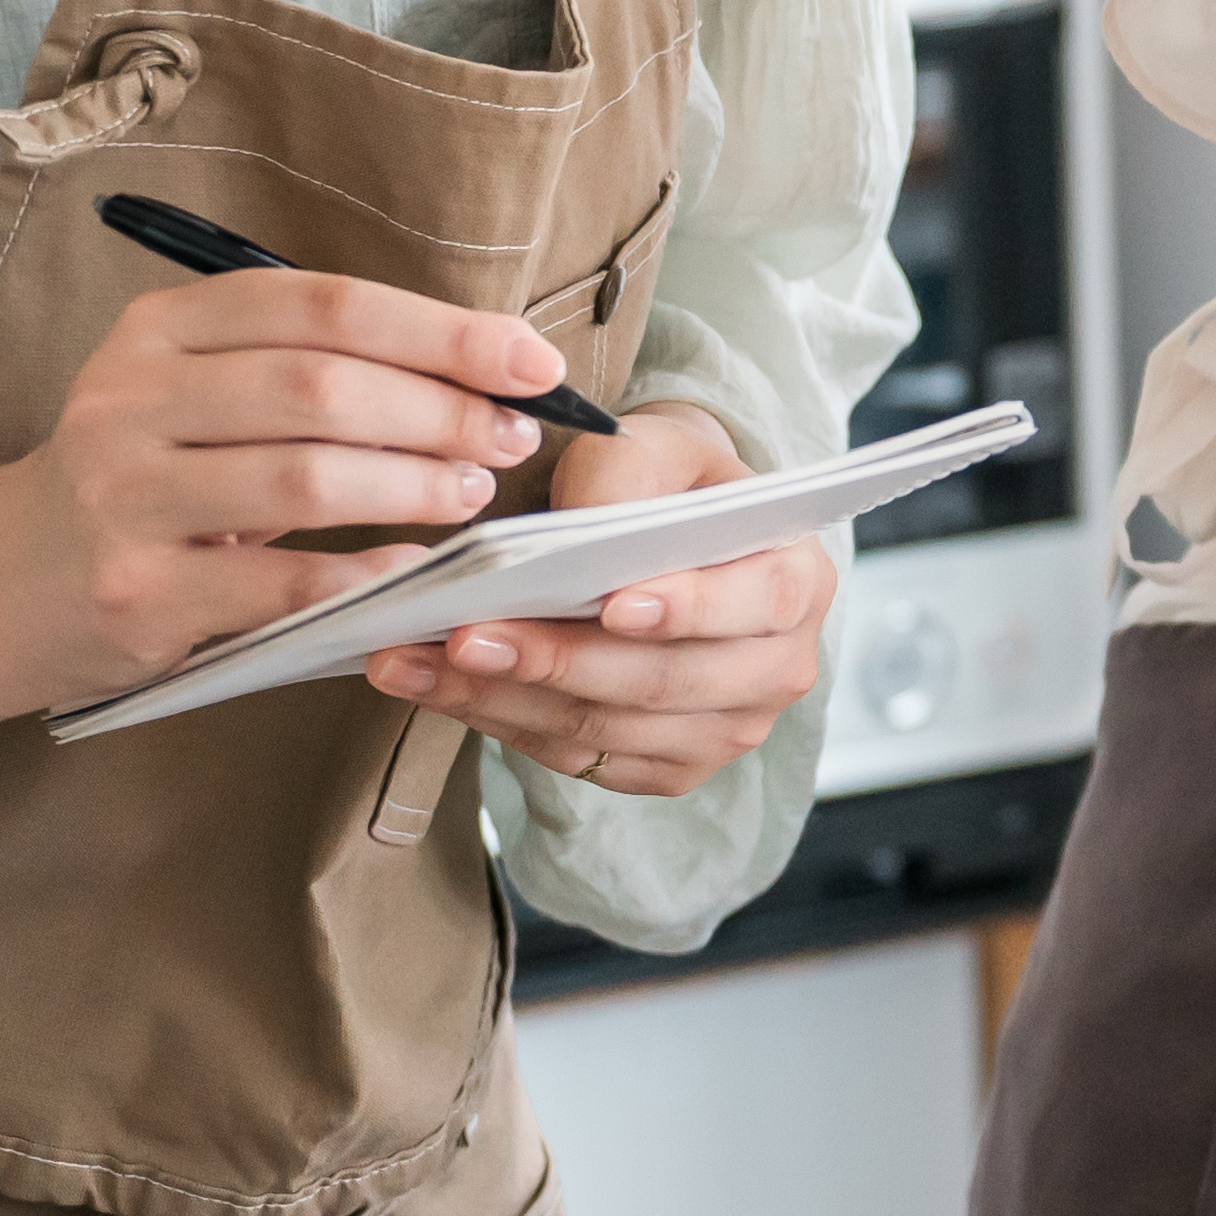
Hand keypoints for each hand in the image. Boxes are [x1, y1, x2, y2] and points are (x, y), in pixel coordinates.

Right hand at [9, 267, 558, 701]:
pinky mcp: (135, 589)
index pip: (323, 305)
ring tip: (473, 493)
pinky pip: (277, 581)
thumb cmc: (143, 475)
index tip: (530, 361)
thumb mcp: (195, 391)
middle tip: (510, 437)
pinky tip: (414, 569)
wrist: (0, 579)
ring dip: (413, 484)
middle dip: (440, 410)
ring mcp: (125, 495)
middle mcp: (131, 398)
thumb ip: (306, 366)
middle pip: (321, 385)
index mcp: (161, 329)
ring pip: (304, 476)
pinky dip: (362, 573)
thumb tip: (480, 369)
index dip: (441, 330)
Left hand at [365, 404, 832, 796]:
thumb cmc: (665, 486)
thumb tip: (578, 531)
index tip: (611, 604)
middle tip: (465, 635)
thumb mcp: (654, 448)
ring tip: (417, 660)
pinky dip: (503, 724)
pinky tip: (442, 689)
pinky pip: (578, 759)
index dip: (689, 608)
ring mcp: (724, 731)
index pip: (758, 601)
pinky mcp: (665, 768)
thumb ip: (625, 476)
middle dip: (557, 661)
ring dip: (504, 698)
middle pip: (665, 681)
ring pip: (608, 729)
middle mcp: (776, 668)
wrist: (667, 537)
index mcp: (798, 581)